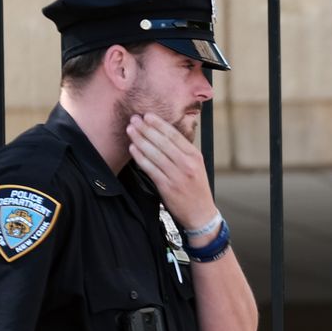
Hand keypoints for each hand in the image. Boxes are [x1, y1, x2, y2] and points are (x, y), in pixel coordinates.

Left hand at [126, 113, 216, 229]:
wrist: (201, 214)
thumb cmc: (196, 189)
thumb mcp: (196, 167)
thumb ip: (183, 152)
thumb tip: (163, 135)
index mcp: (195, 156)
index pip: (174, 135)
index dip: (159, 124)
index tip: (147, 115)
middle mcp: (187, 164)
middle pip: (163, 142)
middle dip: (146, 128)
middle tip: (134, 119)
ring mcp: (177, 176)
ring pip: (155, 153)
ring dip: (140, 140)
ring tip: (130, 130)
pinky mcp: (167, 187)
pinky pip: (150, 168)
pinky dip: (140, 157)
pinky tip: (133, 149)